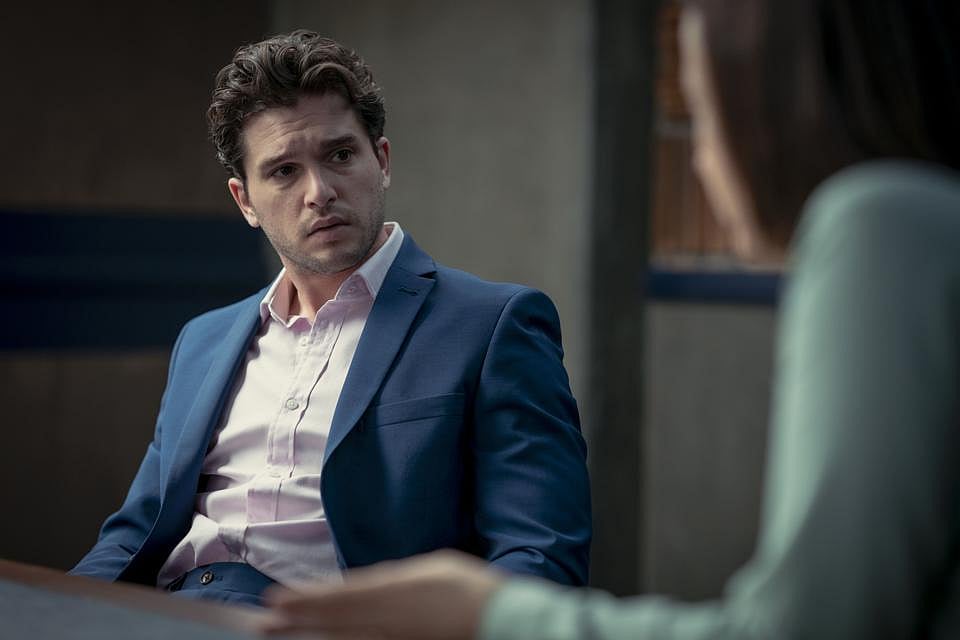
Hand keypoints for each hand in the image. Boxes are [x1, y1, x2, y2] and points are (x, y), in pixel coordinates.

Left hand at [260, 550, 506, 638]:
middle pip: (333, 618)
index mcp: (393, 590)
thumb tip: (370, 586)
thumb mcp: (428, 570)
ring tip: (280, 630)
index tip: (277, 599)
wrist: (495, 619)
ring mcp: (392, 636)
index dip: (306, 598)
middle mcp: (386, 616)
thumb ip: (395, 579)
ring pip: (342, 635)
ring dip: (309, 632)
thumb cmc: (466, 589)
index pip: (339, 595)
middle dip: (297, 618)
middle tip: (264, 620)